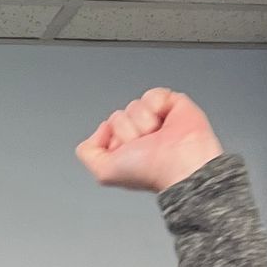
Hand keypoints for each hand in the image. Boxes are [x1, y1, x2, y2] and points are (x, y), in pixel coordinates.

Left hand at [76, 89, 220, 194]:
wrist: (179, 162)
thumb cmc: (149, 171)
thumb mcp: (104, 172)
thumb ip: (87, 153)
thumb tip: (101, 128)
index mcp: (124, 149)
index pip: (107, 128)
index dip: (113, 139)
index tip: (127, 153)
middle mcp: (138, 133)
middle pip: (118, 116)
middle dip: (128, 132)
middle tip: (145, 145)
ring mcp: (154, 118)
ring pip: (134, 105)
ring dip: (143, 122)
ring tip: (157, 136)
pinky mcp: (170, 104)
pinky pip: (152, 94)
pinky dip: (157, 107)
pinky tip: (165, 122)